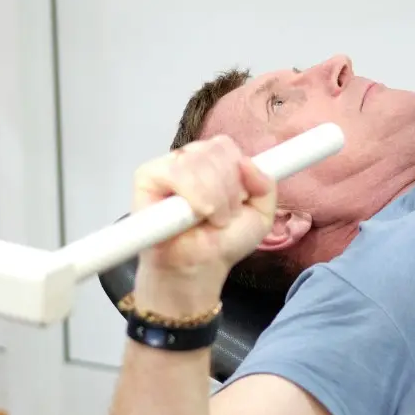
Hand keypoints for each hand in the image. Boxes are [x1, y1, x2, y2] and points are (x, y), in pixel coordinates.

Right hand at [132, 135, 276, 291]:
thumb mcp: (261, 214)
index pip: (226, 146)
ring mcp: (168, 166)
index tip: (239, 202)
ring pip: (198, 161)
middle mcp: (190, 159)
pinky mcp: (147, 178)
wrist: (200, 267)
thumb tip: (247, 162)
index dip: (238, 175)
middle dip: (228, 191)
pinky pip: (175, 172)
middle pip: (215, 151)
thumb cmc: (223, 241)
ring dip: (214, 198)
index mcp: (214, 161)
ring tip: (211, 220)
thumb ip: (266, 185)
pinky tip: (195, 215)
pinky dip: (194, 196)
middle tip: (223, 216)